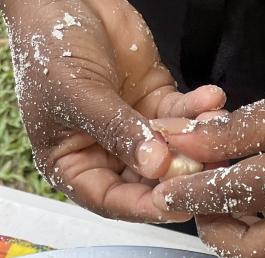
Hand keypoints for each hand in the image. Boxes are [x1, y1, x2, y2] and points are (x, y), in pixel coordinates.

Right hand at [0, 0, 225, 221]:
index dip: (142, 205)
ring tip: (215, 127)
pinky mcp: (154, 99)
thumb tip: (155, 165)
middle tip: (205, 166)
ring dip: (194, 140)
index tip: (174, 203)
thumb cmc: (49, 45)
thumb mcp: (79, 93)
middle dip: (177, 173)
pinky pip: (182, 114)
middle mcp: (104, 152)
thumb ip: (117, 131)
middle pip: (147, 180)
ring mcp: (133, 128)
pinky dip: (199, 110)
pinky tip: (212, 100)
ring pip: (171, 149)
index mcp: (72, 163)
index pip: (110, 199)